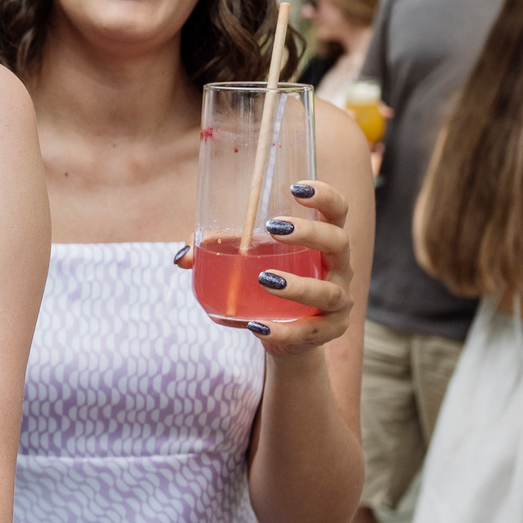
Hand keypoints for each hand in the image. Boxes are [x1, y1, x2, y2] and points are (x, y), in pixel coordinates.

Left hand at [178, 179, 357, 355]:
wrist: (286, 334)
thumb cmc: (266, 284)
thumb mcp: (244, 262)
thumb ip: (213, 251)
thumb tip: (183, 256)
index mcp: (323, 242)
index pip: (337, 211)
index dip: (325, 196)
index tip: (296, 188)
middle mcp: (338, 267)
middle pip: (338, 242)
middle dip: (310, 232)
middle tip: (274, 227)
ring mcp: (338, 301)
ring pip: (329, 292)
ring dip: (298, 286)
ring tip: (265, 279)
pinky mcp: (329, 331)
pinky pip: (309, 332)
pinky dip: (283, 330)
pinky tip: (258, 326)